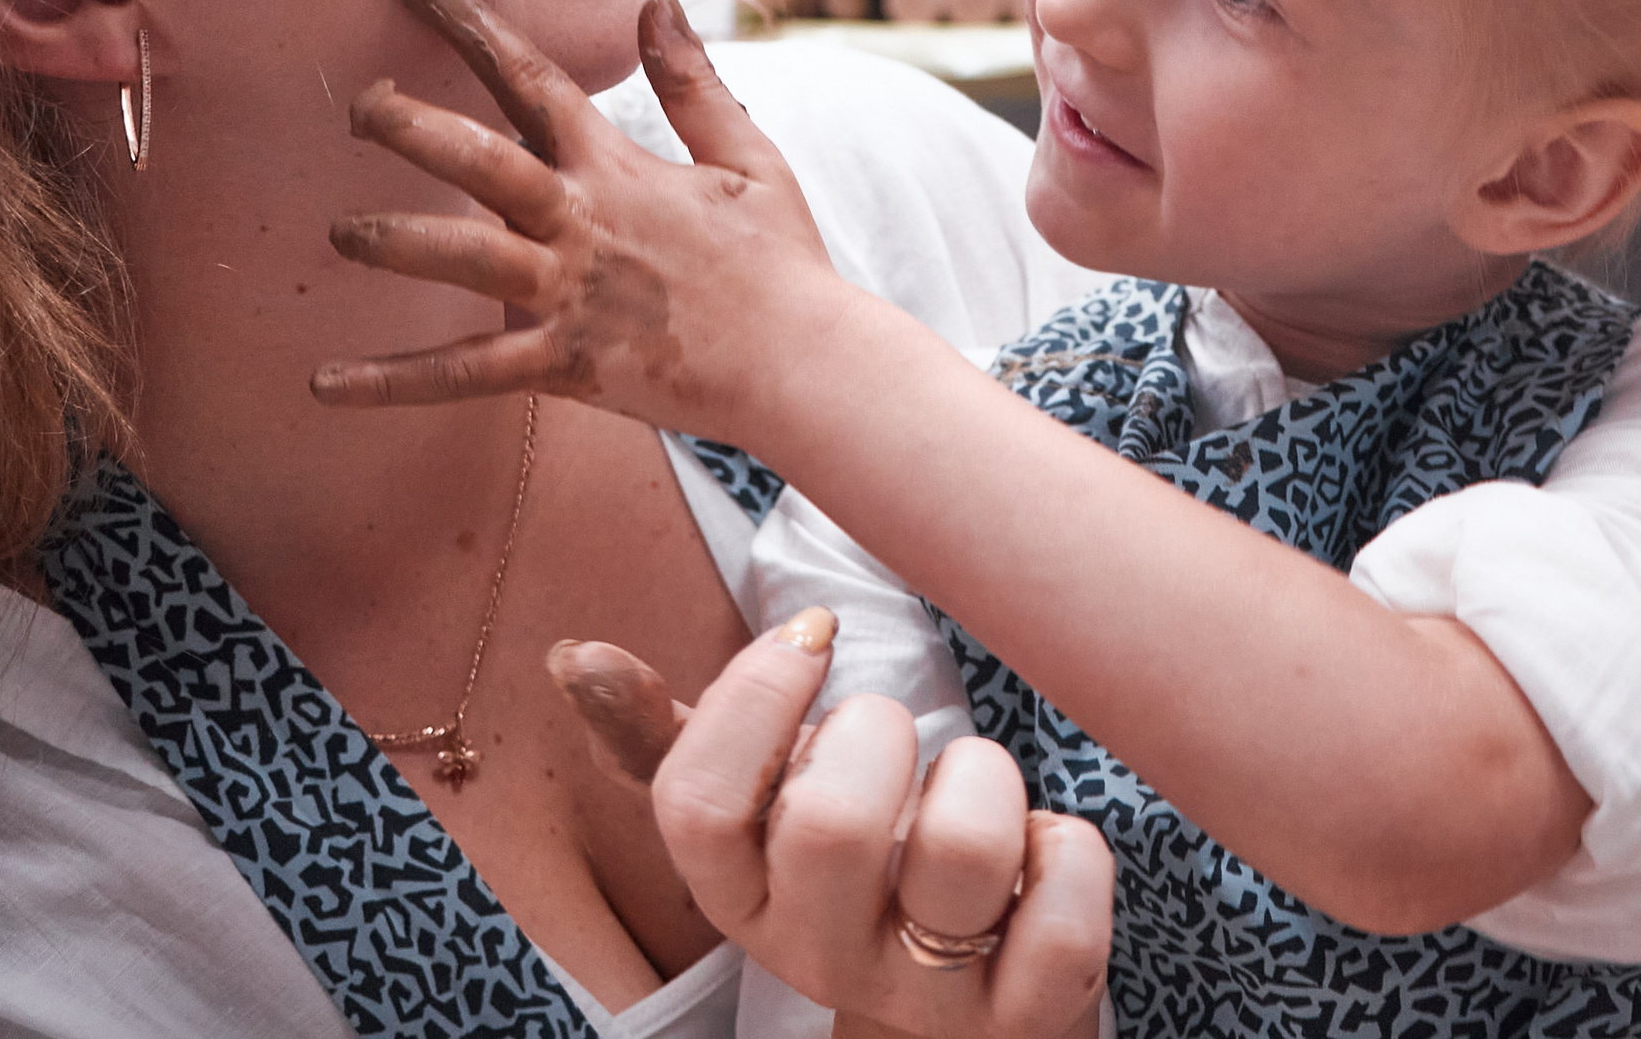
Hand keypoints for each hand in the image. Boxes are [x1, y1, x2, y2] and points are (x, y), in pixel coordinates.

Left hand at [312, 0, 848, 438]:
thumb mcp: (748, 156)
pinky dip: (394, 380)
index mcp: (617, 166)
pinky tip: (325, 384)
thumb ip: (693, 81)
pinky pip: (465, 374)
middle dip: (411, 126)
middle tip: (356, 104)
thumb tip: (657, 1)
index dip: (471, 22)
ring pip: (465, 260)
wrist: (804, 362)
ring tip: (336, 233)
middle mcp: (581, 222)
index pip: (532, 77)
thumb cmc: (781, 260)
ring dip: (397, 240)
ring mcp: (568, 295)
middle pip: (482, 160)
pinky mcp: (565, 364)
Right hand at [549, 616, 1110, 1038]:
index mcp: (738, 897)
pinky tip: (1039, 858)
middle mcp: (818, 957)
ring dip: (984, 781)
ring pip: (963, 852)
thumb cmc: (854, 863)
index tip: (810, 640)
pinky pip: (1066, 915)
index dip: (755, 695)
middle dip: (878, 732)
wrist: (959, 999)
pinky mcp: (1029, 1018)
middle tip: (891, 742)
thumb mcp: (760, 803)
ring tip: (967, 796)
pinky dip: (1068, 852)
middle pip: (829, 826)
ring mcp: (924, 997)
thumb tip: (571, 657)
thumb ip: (669, 734)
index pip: (696, 805)